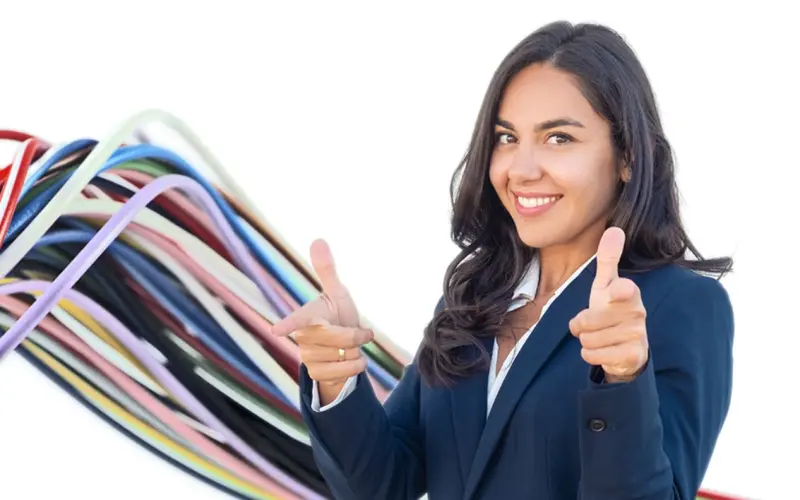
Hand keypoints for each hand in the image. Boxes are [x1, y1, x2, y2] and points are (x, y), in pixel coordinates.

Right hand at [271, 239, 372, 391]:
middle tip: (357, 333)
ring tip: (347, 349)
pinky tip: (348, 363)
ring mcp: (307, 358)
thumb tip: (318, 239)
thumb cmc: (336, 315)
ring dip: (355, 354)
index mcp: (308, 316)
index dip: (289, 324)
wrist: (341, 347)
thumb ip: (326, 270)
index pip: (297, 319)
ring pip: (342, 357)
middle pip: (339, 339)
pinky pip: (342, 375)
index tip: (278, 330)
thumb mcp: (336, 293)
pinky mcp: (316, 375)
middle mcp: (303, 338)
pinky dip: (354, 369)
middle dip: (355, 337)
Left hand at [569, 227, 648, 382]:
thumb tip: (615, 229)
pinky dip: (590, 355)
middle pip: (587, 321)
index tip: (621, 289)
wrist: (626, 347)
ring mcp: (637, 335)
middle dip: (580, 326)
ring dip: (586, 341)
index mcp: (629, 292)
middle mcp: (637, 312)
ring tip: (598, 336)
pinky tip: (603, 350)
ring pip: (588, 340)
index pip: (624, 290)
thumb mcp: (605, 284)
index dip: (619, 291)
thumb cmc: (611, 310)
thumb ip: (608, 259)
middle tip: (589, 324)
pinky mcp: (633, 355)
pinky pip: (593, 355)